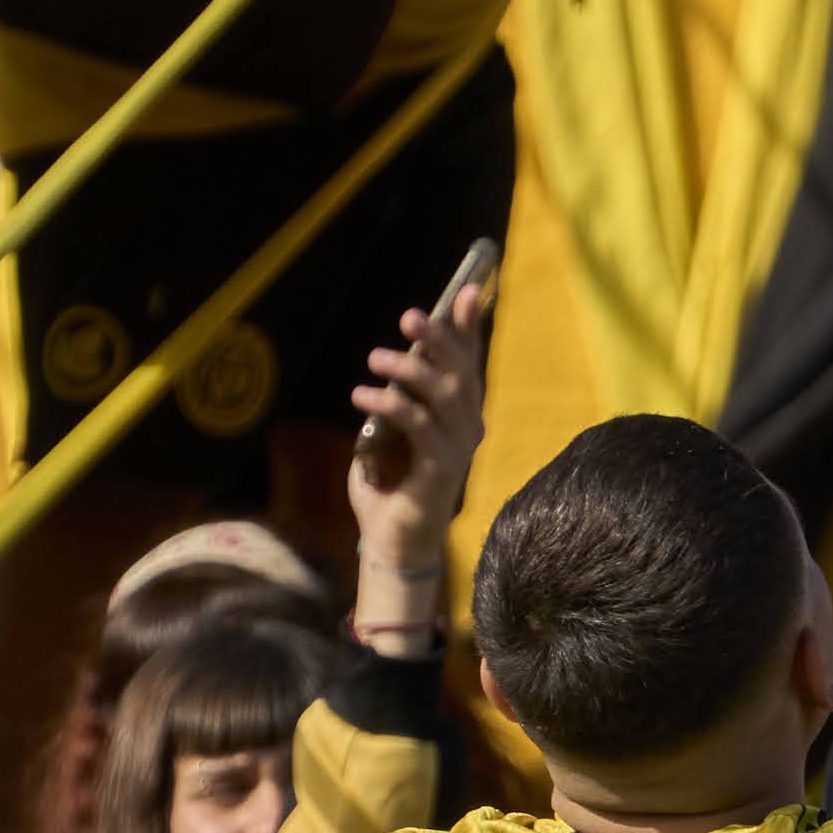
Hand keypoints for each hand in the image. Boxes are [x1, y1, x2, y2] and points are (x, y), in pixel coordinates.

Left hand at [350, 270, 490, 601]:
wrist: (392, 542)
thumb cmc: (389, 485)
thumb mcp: (390, 431)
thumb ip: (398, 398)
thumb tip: (392, 359)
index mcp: (461, 416)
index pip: (469, 363)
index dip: (468, 328)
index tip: (468, 291)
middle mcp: (469, 428)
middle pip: (461, 373)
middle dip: (439, 339)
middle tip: (410, 317)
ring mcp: (459, 449)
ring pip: (445, 394)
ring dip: (410, 369)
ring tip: (374, 358)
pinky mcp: (441, 469)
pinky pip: (419, 424)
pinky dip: (390, 404)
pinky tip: (362, 395)